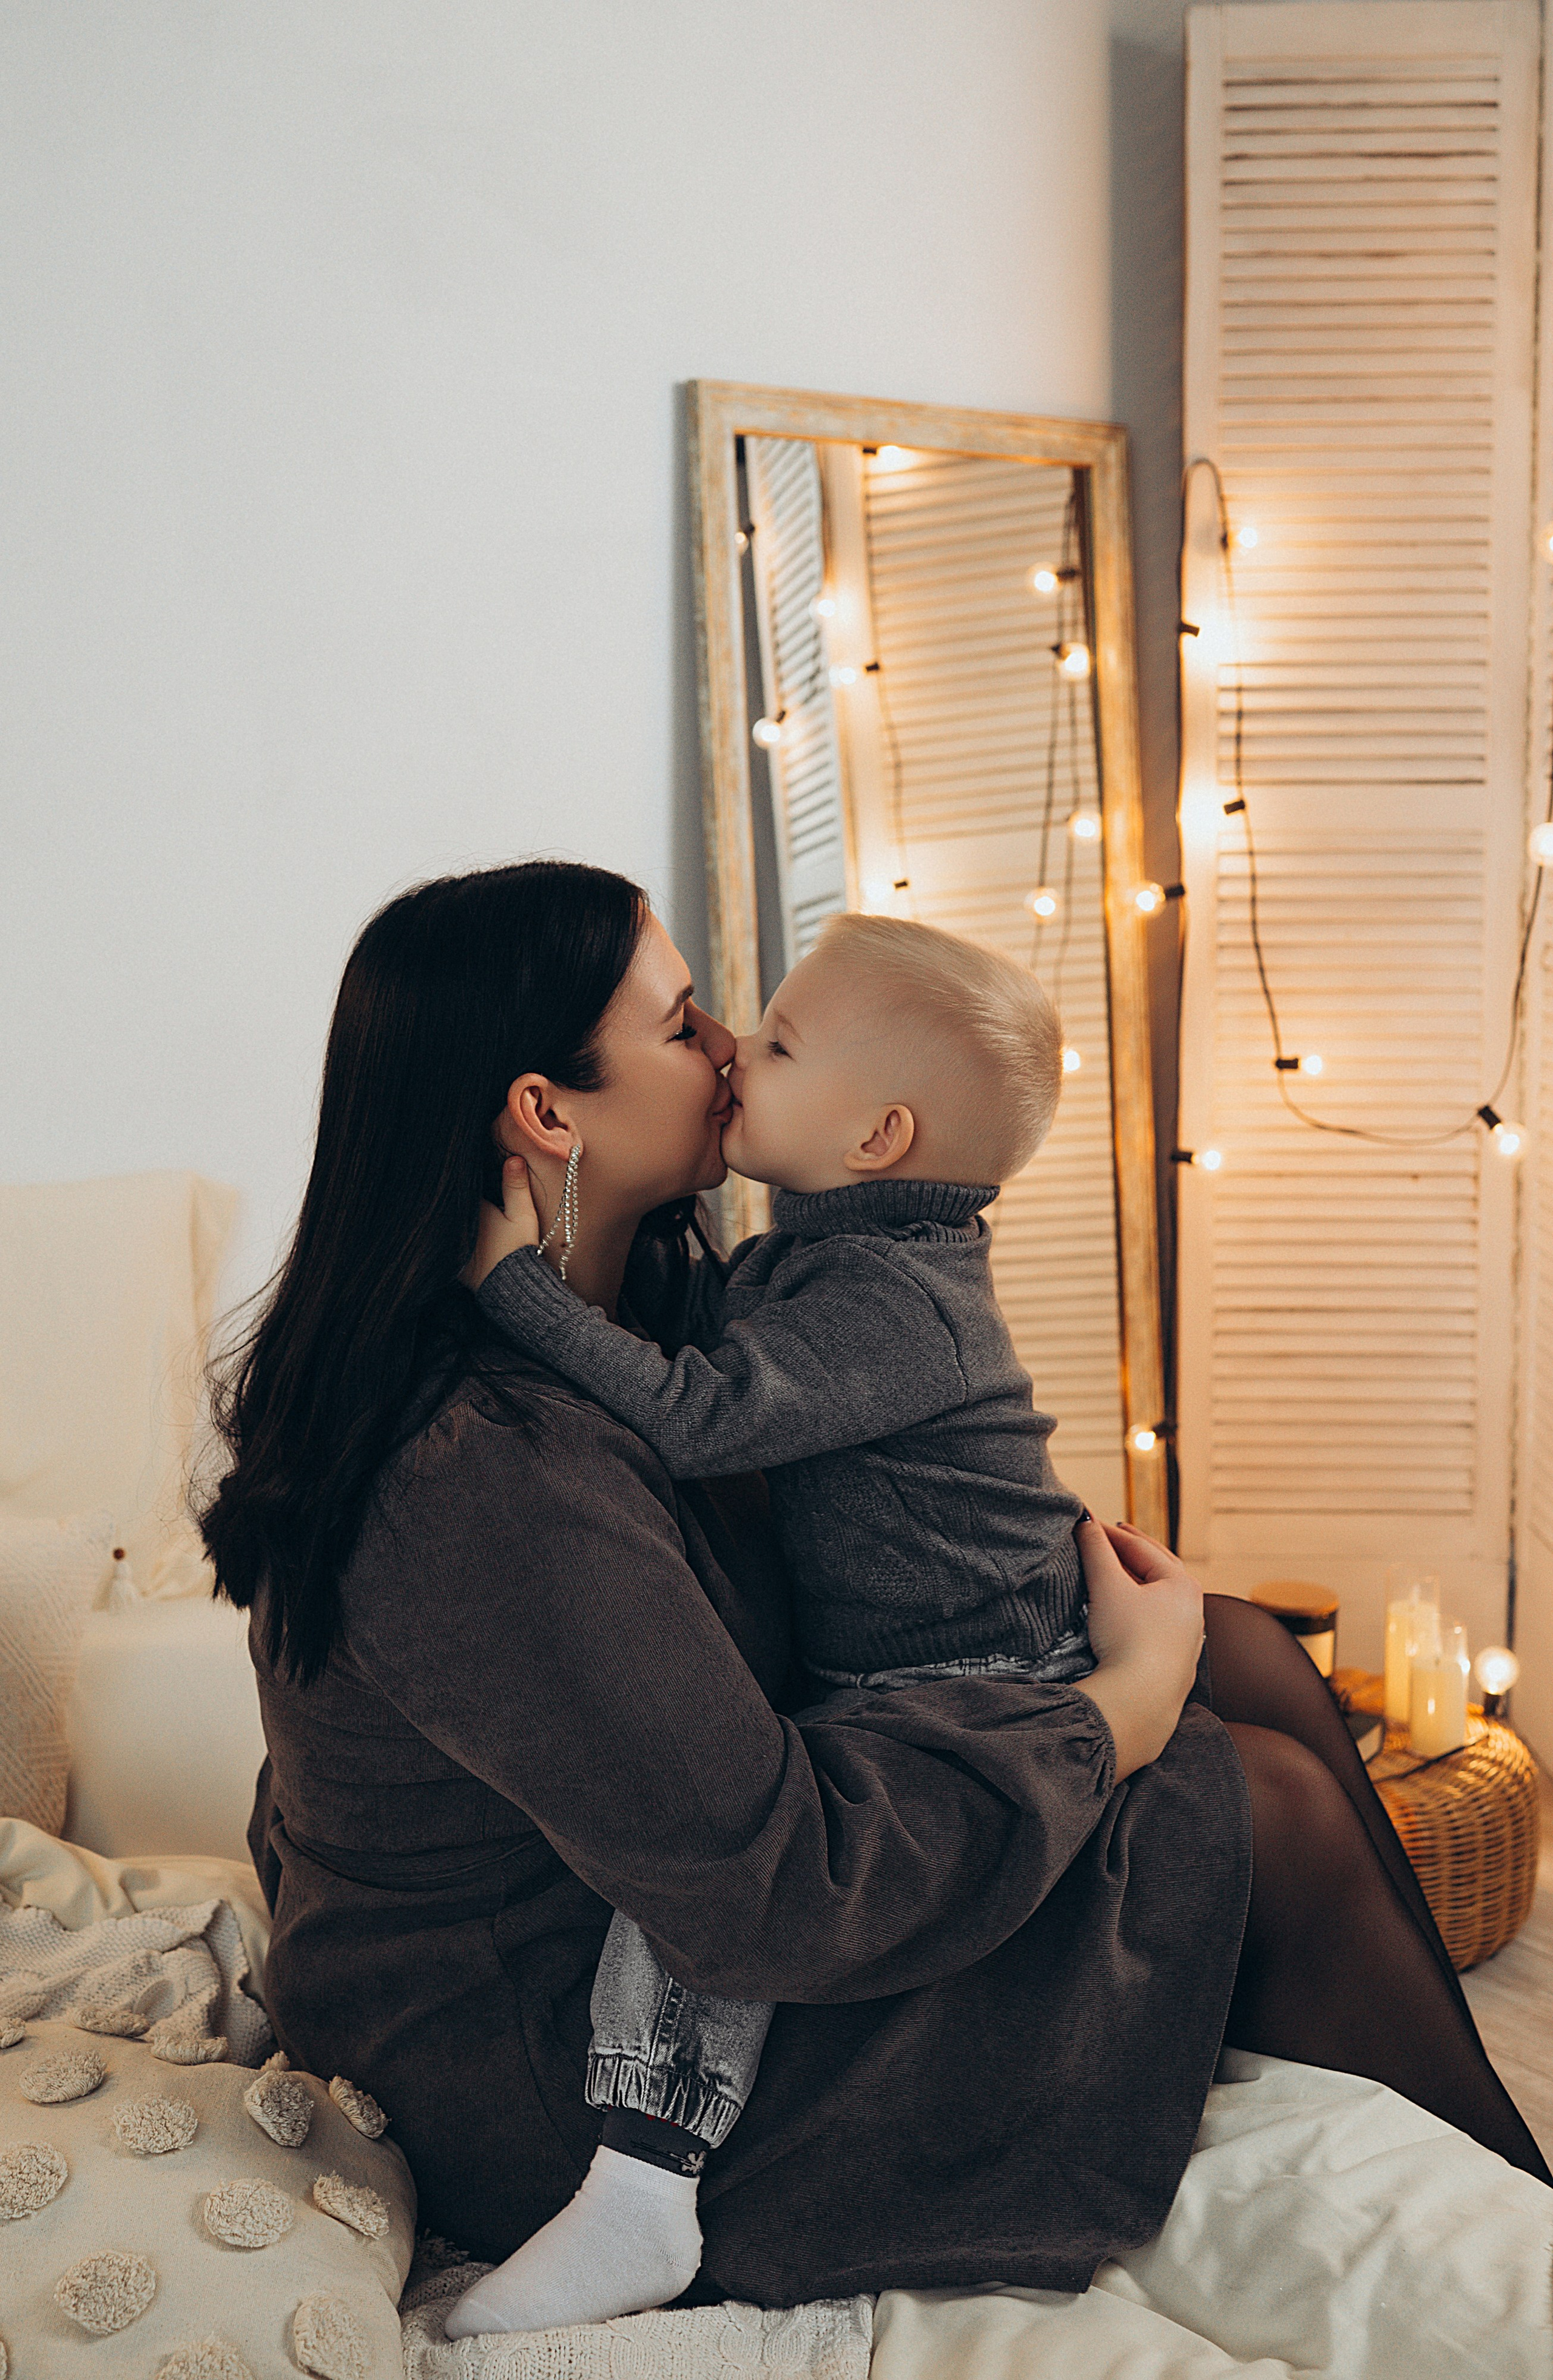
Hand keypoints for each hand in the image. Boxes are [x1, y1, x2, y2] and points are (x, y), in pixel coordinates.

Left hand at [460, 1155, 541, 1289]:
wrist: (510, 1288)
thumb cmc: (517, 1250)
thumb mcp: (522, 1215)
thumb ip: (515, 1186)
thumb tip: (513, 1157)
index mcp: (469, 1210)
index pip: (462, 1187)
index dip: (466, 1179)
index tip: (469, 1168)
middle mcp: (454, 1226)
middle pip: (453, 1204)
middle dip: (458, 1196)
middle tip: (459, 1181)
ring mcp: (450, 1244)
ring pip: (450, 1222)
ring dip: (454, 1216)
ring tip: (455, 1204)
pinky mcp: (451, 1261)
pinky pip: (447, 1240)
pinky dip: (452, 1234)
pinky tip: (459, 1231)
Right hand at [1071, 1519, 1204, 1779]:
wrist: (1140, 1703)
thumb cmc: (1128, 1640)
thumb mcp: (1107, 1586)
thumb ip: (1095, 1549)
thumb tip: (1084, 1519)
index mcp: (1182, 1584)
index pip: (1141, 1547)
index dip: (1110, 1533)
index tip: (1086, 1523)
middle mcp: (1193, 1608)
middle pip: (1160, 1568)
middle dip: (1135, 1550)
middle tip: (1115, 1534)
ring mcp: (1188, 1638)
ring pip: (1163, 1597)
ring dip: (1142, 1579)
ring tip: (1123, 1569)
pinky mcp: (1177, 1663)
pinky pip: (1161, 1623)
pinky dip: (1146, 1608)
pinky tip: (1137, 1612)